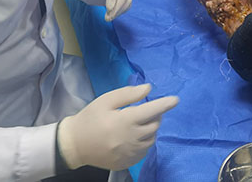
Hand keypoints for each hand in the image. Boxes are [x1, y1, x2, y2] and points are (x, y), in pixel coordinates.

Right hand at [57, 84, 178, 170]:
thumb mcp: (106, 101)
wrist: (75, 145)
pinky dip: (145, 141)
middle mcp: (131, 139)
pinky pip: (145, 150)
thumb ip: (128, 94)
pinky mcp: (128, 162)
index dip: (166, 104)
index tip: (176, 100)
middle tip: (146, 109)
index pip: (153, 111)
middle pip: (155, 124)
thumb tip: (148, 89)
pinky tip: (134, 136)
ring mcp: (130, 153)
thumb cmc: (90, 118)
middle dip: (155, 115)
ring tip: (139, 122)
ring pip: (152, 138)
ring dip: (151, 128)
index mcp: (126, 121)